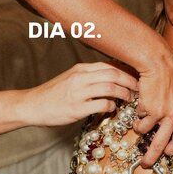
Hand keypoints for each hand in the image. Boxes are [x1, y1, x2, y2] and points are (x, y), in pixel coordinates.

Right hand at [18, 62, 138, 127]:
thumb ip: (89, 76)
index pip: (109, 65)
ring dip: (124, 93)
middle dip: (130, 81)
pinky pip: (101, 104)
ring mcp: (78, 92)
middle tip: (140, 89)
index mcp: (80, 69)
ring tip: (130, 99)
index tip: (136, 77)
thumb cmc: (53, 93)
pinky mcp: (76, 108)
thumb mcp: (71, 78)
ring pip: (110, 87)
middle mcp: (80, 77)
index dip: (126, 71)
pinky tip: (113, 108)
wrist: (32, 105)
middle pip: (113, 74)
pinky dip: (111, 106)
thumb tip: (111, 78)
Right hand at [132, 46, 172, 165]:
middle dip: (153, 157)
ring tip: (137, 126)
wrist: (159, 62)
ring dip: (140, 130)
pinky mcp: (148, 110)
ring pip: (146, 133)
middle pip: (163, 145)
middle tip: (146, 164)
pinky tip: (138, 108)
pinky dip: (136, 116)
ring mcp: (161, 115)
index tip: (167, 152)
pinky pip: (139, 119)